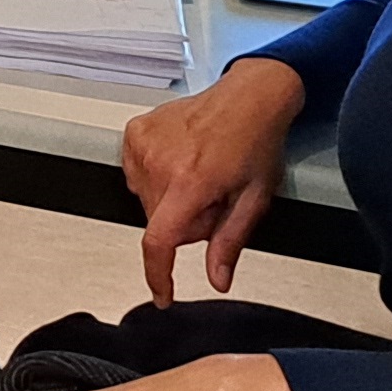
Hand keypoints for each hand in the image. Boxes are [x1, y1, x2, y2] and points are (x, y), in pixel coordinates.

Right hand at [122, 55, 300, 300]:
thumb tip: (217, 279)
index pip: (158, 240)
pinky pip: (136, 173)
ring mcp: (144, 143)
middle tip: (212, 200)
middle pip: (158, 221)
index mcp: (192, 182)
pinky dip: (156, 176)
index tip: (161, 294)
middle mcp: (161, 162)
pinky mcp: (135, 131)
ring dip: (170, 199)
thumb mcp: (254, 199)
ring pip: (146, 199)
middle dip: (184, 222)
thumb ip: (230, 242)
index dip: (157, 274)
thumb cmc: (256, 140)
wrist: (249, 96)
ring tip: (198, 175)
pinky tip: (180, 161)